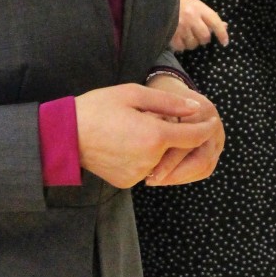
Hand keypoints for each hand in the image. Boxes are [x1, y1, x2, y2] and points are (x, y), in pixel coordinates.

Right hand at [75, 81, 222, 189]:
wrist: (64, 136)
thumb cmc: (97, 108)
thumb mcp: (133, 94)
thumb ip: (168, 102)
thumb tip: (195, 108)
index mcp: (155, 136)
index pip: (193, 136)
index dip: (205, 128)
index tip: (211, 120)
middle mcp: (151, 160)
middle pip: (177, 148)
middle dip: (177, 133)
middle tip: (161, 117)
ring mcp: (138, 174)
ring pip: (161, 159)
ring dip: (158, 146)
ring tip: (136, 128)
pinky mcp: (127, 182)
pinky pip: (145, 168)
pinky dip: (142, 156)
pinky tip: (124, 142)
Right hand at [171, 0, 228, 51]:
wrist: (158, 2)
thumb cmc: (179, 4)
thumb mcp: (195, 5)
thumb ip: (209, 16)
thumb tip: (225, 26)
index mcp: (198, 7)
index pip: (215, 22)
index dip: (222, 34)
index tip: (225, 43)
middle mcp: (191, 17)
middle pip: (205, 37)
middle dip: (203, 39)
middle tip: (198, 35)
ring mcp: (181, 26)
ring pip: (194, 44)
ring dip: (192, 43)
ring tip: (186, 35)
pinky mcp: (171, 34)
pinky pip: (182, 47)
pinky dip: (181, 45)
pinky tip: (178, 38)